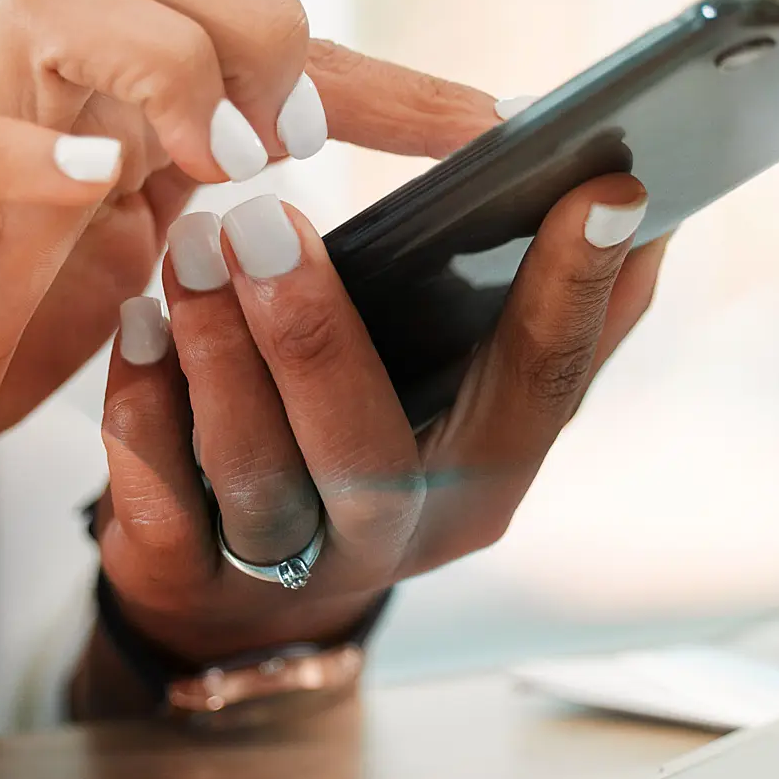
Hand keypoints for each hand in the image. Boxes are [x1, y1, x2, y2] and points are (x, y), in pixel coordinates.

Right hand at [0, 0, 496, 544]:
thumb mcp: (174, 238)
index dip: (381, 73)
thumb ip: (265, 184)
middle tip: (291, 149)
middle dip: (247, 25)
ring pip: (45, 4)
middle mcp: (50, 82)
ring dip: (160, 66)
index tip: (484, 131)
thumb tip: (433, 159)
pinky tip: (102, 185)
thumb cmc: (29, 301)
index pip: (255, 18)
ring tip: (220, 166)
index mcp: (122, 81)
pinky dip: (25, 157)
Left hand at [79, 175, 665, 710]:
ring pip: (255, 471)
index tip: (600, 185)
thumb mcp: (477, 393)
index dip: (577, 288)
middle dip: (314, 333)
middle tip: (267, 217)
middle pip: (364, 446)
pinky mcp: (190, 578)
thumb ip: (558, 313)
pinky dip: (142, 406)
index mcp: (489, 470)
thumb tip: (642, 206)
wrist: (251, 593)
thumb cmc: (379, 444)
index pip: (544, 379)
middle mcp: (403, 532)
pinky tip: (136, 326)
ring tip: (190, 246)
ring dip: (216, 353)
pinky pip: (160, 496)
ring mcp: (294, 568)